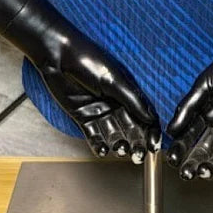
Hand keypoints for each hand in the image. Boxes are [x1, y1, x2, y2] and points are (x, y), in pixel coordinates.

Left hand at [34, 24, 161, 163]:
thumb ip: (131, 100)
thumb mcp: (112, 79)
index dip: (151, 131)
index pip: (145, 116)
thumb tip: (152, 118)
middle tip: (138, 155)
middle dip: (137, 143)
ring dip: (119, 145)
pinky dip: (99, 145)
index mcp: (127, 92)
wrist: (58, 57)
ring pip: (114, 135)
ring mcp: (100, 112)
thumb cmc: (87, 60)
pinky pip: (94, 136)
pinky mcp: (83, 118)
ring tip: (120, 149)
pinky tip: (102, 150)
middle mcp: (116, 104)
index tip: (154, 146)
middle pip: (131, 129)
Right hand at [165, 42, 212, 180]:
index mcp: (205, 112)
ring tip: (206, 171)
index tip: (172, 159)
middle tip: (187, 173)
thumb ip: (188, 107)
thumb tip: (170, 130)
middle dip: (194, 164)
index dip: (179, 149)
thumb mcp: (205, 85)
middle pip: (204, 150)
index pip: (189, 136)